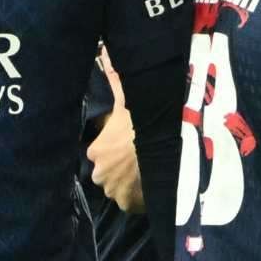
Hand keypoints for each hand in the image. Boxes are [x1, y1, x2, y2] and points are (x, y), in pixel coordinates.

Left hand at [85, 49, 144, 213]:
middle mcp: (99, 174)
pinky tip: (150, 187)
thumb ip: (114, 79)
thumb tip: (105, 54)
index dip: (114, 149)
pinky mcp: (128, 206)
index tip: (128, 145)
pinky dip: (139, 199)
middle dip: (120, 169)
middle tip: (139, 159)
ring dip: (130, 184)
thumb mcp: (128, 99)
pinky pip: (131, 204)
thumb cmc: (143, 125)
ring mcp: (114, 192)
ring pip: (119, 189)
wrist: (166, 152)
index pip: (100, 153)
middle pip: (108, 173)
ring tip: (147, 173)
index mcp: (95, 150)